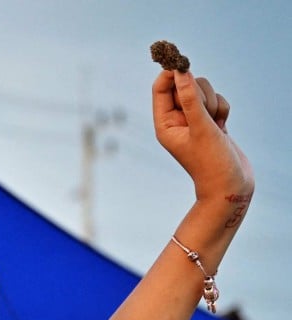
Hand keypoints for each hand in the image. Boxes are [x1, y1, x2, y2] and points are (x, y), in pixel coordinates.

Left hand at [152, 69, 253, 203]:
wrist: (230, 185)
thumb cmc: (211, 162)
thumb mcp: (200, 127)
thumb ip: (190, 99)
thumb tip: (180, 72)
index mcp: (164, 124)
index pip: (160, 88)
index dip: (171, 73)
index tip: (182, 62)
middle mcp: (176, 121)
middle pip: (184, 85)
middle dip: (199, 93)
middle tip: (205, 114)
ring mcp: (193, 120)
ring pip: (202, 91)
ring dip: (213, 102)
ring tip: (215, 124)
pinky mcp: (210, 121)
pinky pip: (216, 101)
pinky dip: (222, 109)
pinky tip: (223, 126)